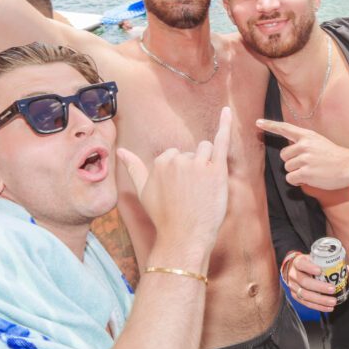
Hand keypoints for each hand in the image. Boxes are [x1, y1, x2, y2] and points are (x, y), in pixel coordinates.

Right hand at [119, 107, 231, 255]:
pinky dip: (225, 124)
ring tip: (204, 189)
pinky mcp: (217, 170)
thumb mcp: (144, 192)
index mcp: (161, 161)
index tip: (179, 191)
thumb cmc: (165, 216)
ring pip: (207, 150)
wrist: (184, 238)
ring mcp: (198, 164)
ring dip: (208, 164)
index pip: (176, 154)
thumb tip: (120, 151)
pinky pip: (222, 142)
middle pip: (193, 152)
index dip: (182, 173)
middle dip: (195, 169)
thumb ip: (133, 168)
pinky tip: (227, 111)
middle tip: (192, 195)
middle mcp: (178, 159)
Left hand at [257, 119, 348, 189]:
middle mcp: (304, 145)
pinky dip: (298, 181)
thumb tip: (288, 150)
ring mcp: (305, 159)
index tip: (258, 122)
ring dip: (296, 172)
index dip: (270, 126)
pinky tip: (310, 178)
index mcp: (307, 136)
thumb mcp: (319, 142)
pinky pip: (291, 179)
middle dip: (292, 162)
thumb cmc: (334, 156)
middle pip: (284, 156)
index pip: (285, 128)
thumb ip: (303, 143)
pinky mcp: (305, 172)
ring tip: (312, 170)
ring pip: (287, 168)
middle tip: (308, 164)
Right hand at [285, 252, 339, 312]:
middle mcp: (293, 274)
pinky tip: (328, 308)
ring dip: (320, 300)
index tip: (320, 271)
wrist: (292, 269)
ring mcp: (293, 287)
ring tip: (333, 301)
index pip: (302, 264)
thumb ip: (329, 263)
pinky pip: (306, 303)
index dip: (310, 268)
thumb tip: (347, 269)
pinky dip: (318, 307)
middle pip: (304, 282)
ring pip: (305, 294)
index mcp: (297, 262)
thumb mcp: (314, 259)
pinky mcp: (295, 296)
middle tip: (332, 289)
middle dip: (319, 287)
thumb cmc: (307, 263)